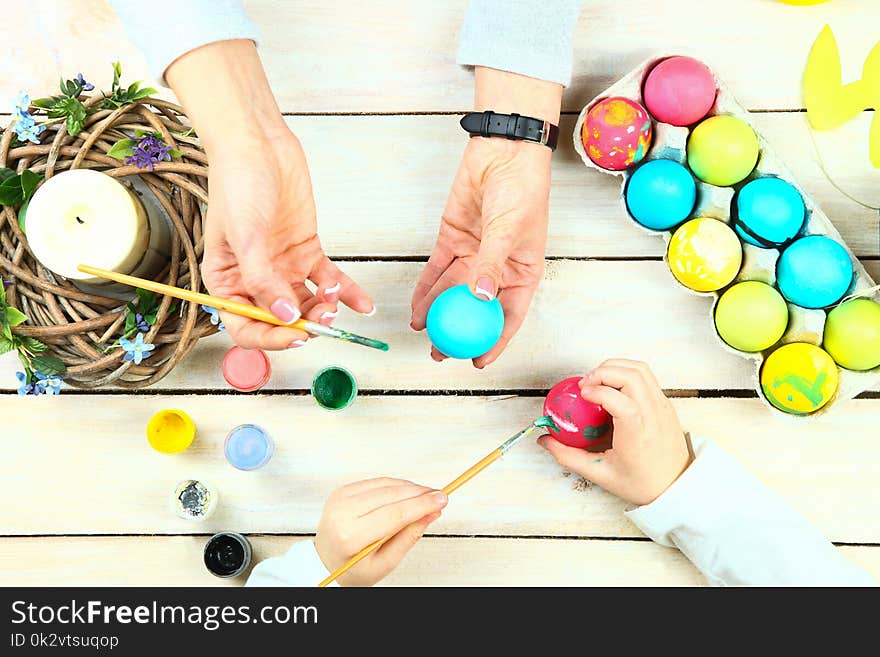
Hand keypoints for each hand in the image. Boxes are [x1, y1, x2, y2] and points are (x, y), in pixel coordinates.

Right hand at [202, 131, 372, 348]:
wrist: (257, 144)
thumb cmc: (237, 183)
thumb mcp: (245, 237)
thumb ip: (262, 281)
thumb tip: (282, 318)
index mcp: (228, 281)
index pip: (247, 327)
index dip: (272, 339)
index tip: (297, 337)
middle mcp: (255, 279)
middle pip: (282, 320)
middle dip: (305, 324)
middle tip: (324, 317)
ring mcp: (282, 267)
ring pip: (307, 303)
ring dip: (325, 309)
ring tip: (336, 300)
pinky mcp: (305, 252)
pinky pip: (328, 280)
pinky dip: (347, 294)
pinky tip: (362, 305)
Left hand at [314, 478, 447, 586]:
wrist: (326, 561)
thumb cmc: (353, 567)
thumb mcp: (385, 563)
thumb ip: (409, 537)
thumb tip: (430, 513)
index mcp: (350, 537)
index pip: (394, 514)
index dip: (421, 505)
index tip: (441, 500)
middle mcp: (342, 514)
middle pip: (391, 496)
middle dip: (419, 494)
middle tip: (439, 496)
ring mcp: (340, 499)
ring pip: (385, 485)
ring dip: (410, 487)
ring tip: (427, 495)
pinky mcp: (342, 490)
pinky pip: (376, 482)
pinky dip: (395, 485)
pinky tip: (408, 491)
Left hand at [410, 67, 561, 367]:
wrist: (503, 152)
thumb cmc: (522, 191)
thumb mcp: (509, 230)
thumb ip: (492, 264)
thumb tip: (481, 295)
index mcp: (522, 273)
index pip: (509, 316)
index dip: (495, 341)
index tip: (478, 361)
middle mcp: (496, 269)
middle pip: (475, 309)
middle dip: (458, 333)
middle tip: (442, 353)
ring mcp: (473, 255)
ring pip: (451, 292)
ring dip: (437, 313)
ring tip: (423, 333)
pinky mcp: (452, 240)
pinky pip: (436, 270)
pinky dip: (425, 288)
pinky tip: (416, 306)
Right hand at [539, 359, 692, 505]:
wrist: (676, 486)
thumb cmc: (642, 483)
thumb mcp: (601, 473)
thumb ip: (569, 456)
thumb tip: (546, 441)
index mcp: (637, 432)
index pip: (618, 399)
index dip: (597, 390)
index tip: (582, 394)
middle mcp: (653, 414)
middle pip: (630, 375)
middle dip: (602, 372)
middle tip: (586, 385)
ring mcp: (662, 406)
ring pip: (640, 369)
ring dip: (615, 367)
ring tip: (598, 381)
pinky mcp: (665, 403)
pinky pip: (646, 376)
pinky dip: (626, 372)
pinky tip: (612, 386)